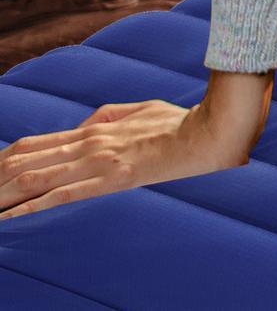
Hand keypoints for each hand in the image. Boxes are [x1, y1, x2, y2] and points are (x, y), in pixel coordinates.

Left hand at [0, 70, 271, 217]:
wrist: (206, 133)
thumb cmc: (178, 122)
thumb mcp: (140, 110)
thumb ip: (112, 115)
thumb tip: (89, 121)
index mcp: (94, 128)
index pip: (35, 144)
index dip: (5, 159)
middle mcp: (89, 142)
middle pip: (26, 161)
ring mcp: (98, 161)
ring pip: (36, 177)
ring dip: (5, 194)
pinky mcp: (111, 179)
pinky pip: (63, 195)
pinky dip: (32, 207)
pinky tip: (12, 216)